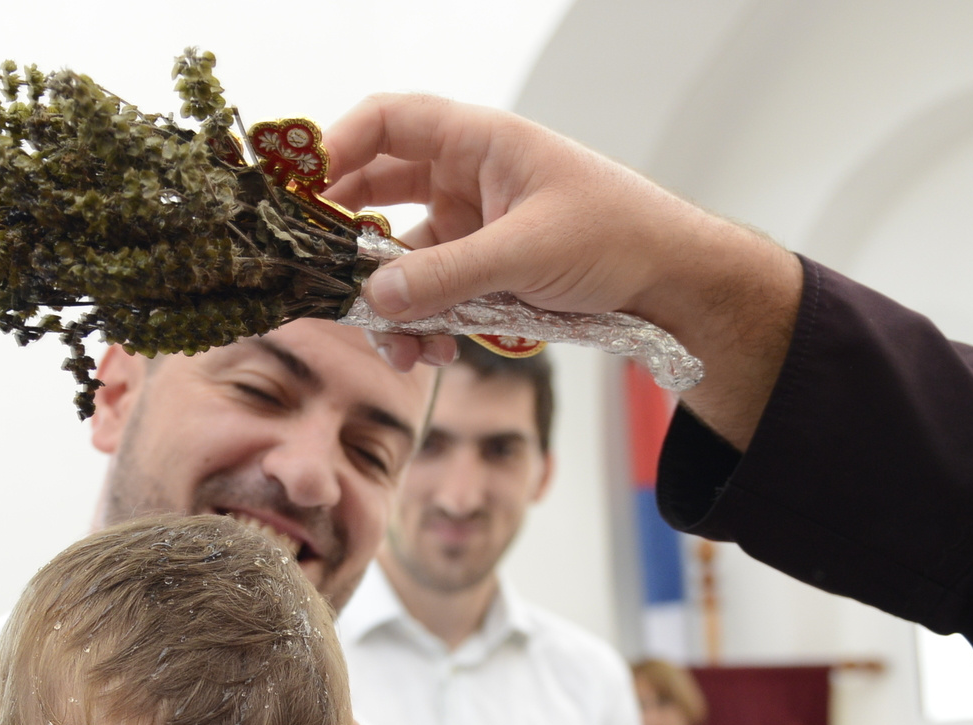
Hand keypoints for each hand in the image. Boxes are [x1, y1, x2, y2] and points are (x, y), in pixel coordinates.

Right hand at [321, 93, 803, 448]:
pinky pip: (429, 295)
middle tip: (318, 279)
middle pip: (376, 191)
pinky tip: (429, 355)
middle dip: (347, 240)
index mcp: (479, 141)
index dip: (334, 148)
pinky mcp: (481, 272)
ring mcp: (470, 226)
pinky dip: (421, 325)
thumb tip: (374, 299)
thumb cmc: (618, 235)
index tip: (298, 195)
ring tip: (396, 346)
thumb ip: (447, 276)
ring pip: (399, 257)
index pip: (386, 123)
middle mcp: (466, 176)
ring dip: (389, 302)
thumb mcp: (528, 254)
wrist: (674, 281)